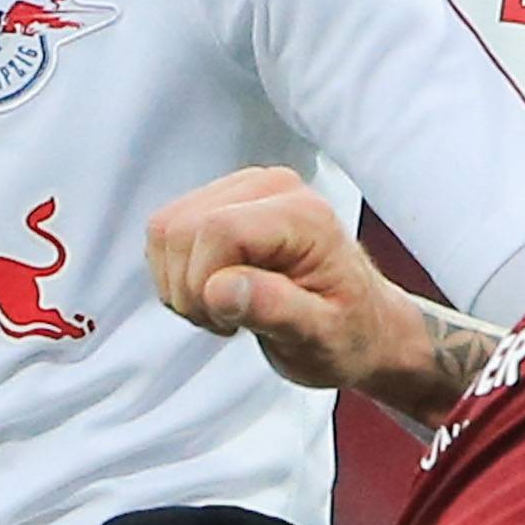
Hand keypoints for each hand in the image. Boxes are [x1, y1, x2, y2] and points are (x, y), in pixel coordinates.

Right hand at [145, 166, 418, 390]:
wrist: (359, 325)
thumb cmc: (347, 334)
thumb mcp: (322, 337)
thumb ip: (275, 309)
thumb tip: (221, 288)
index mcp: (303, 215)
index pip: (217, 230)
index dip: (206, 285)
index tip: (233, 322)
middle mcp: (271, 187)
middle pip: (181, 228)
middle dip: (190, 290)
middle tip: (229, 321)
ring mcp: (243, 188)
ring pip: (164, 229)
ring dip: (179, 284)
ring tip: (225, 309)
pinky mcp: (220, 200)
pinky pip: (164, 232)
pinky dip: (176, 274)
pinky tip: (216, 293)